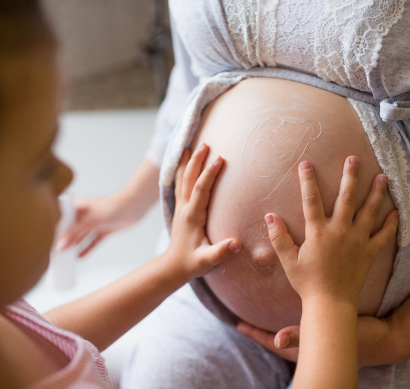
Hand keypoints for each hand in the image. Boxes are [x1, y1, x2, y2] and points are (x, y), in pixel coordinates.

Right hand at [57, 159, 160, 256]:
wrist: (134, 206)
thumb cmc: (111, 207)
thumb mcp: (90, 220)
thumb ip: (75, 233)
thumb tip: (60, 246)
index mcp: (77, 207)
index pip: (61, 218)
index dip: (53, 229)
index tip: (44, 240)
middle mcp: (84, 214)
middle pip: (70, 229)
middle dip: (62, 240)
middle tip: (52, 253)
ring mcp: (95, 222)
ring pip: (81, 236)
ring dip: (73, 246)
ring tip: (63, 258)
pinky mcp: (104, 229)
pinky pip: (93, 241)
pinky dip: (87, 249)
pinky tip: (79, 258)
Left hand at [165, 144, 240, 278]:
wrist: (173, 267)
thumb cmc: (192, 263)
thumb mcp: (207, 261)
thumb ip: (221, 252)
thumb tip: (236, 243)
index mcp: (192, 216)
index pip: (201, 189)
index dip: (209, 174)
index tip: (220, 159)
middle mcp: (184, 208)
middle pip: (189, 178)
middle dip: (198, 160)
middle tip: (206, 143)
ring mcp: (180, 207)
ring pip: (182, 178)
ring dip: (188, 161)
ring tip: (193, 145)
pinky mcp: (180, 208)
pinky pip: (179, 184)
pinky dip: (181, 170)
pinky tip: (184, 161)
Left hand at [237, 317, 401, 366]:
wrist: (389, 338)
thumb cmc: (362, 337)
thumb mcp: (332, 333)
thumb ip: (303, 335)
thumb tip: (277, 340)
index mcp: (307, 348)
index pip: (273, 343)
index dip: (255, 334)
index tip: (238, 324)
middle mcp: (310, 346)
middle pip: (276, 340)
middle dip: (259, 331)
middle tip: (242, 320)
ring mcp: (318, 342)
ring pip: (288, 335)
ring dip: (273, 328)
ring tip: (258, 314)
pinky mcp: (327, 336)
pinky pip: (304, 330)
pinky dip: (291, 324)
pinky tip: (288, 310)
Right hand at [265, 156, 398, 306]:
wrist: (330, 304)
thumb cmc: (307, 283)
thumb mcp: (288, 261)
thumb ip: (278, 237)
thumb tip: (269, 216)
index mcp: (318, 232)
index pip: (310, 200)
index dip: (307, 180)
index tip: (306, 163)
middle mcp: (339, 232)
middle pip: (346, 197)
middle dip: (350, 176)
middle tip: (353, 158)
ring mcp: (357, 241)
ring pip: (369, 211)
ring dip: (376, 193)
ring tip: (382, 177)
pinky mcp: (369, 253)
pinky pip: (384, 236)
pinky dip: (391, 224)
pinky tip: (396, 211)